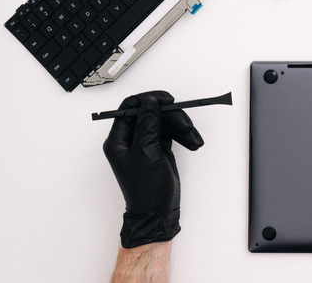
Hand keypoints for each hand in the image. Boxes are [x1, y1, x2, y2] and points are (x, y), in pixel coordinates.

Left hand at [103, 91, 203, 248]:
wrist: (156, 212)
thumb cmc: (146, 191)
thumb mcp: (146, 152)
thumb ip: (147, 124)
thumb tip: (150, 102)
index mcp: (118, 139)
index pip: (130, 107)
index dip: (149, 100)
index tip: (166, 100)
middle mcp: (130, 139)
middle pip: (151, 113)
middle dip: (171, 117)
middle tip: (185, 124)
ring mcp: (144, 143)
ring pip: (163, 122)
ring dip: (180, 127)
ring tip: (193, 139)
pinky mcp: (157, 148)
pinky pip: (170, 132)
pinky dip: (182, 135)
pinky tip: (191, 141)